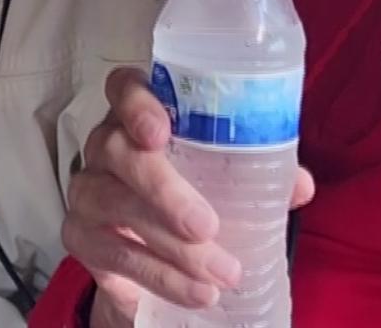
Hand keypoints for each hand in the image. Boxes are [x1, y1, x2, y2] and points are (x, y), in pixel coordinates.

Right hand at [62, 68, 315, 326]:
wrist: (156, 253)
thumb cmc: (194, 192)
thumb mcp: (227, 176)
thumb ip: (260, 172)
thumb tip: (300, 185)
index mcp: (139, 114)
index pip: (124, 89)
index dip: (137, 105)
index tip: (160, 131)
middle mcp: (105, 144)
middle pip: (119, 152)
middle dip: (164, 190)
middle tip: (206, 226)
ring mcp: (88, 189)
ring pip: (117, 207)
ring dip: (172, 246)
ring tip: (221, 272)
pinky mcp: (80, 236)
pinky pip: (116, 255)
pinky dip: (161, 277)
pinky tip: (196, 292)